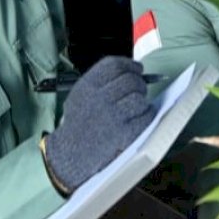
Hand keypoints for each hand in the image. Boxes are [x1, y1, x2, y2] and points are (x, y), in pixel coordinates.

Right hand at [44, 57, 155, 191]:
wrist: (71, 153)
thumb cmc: (78, 124)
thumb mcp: (80, 95)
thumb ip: (100, 81)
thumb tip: (130, 71)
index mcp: (87, 86)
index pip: (114, 65)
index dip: (130, 65)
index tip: (137, 68)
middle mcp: (99, 99)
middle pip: (130, 80)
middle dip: (139, 82)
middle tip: (140, 88)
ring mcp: (112, 116)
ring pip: (139, 97)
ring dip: (142, 100)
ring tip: (138, 105)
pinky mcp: (123, 133)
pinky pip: (145, 116)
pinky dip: (147, 114)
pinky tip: (142, 116)